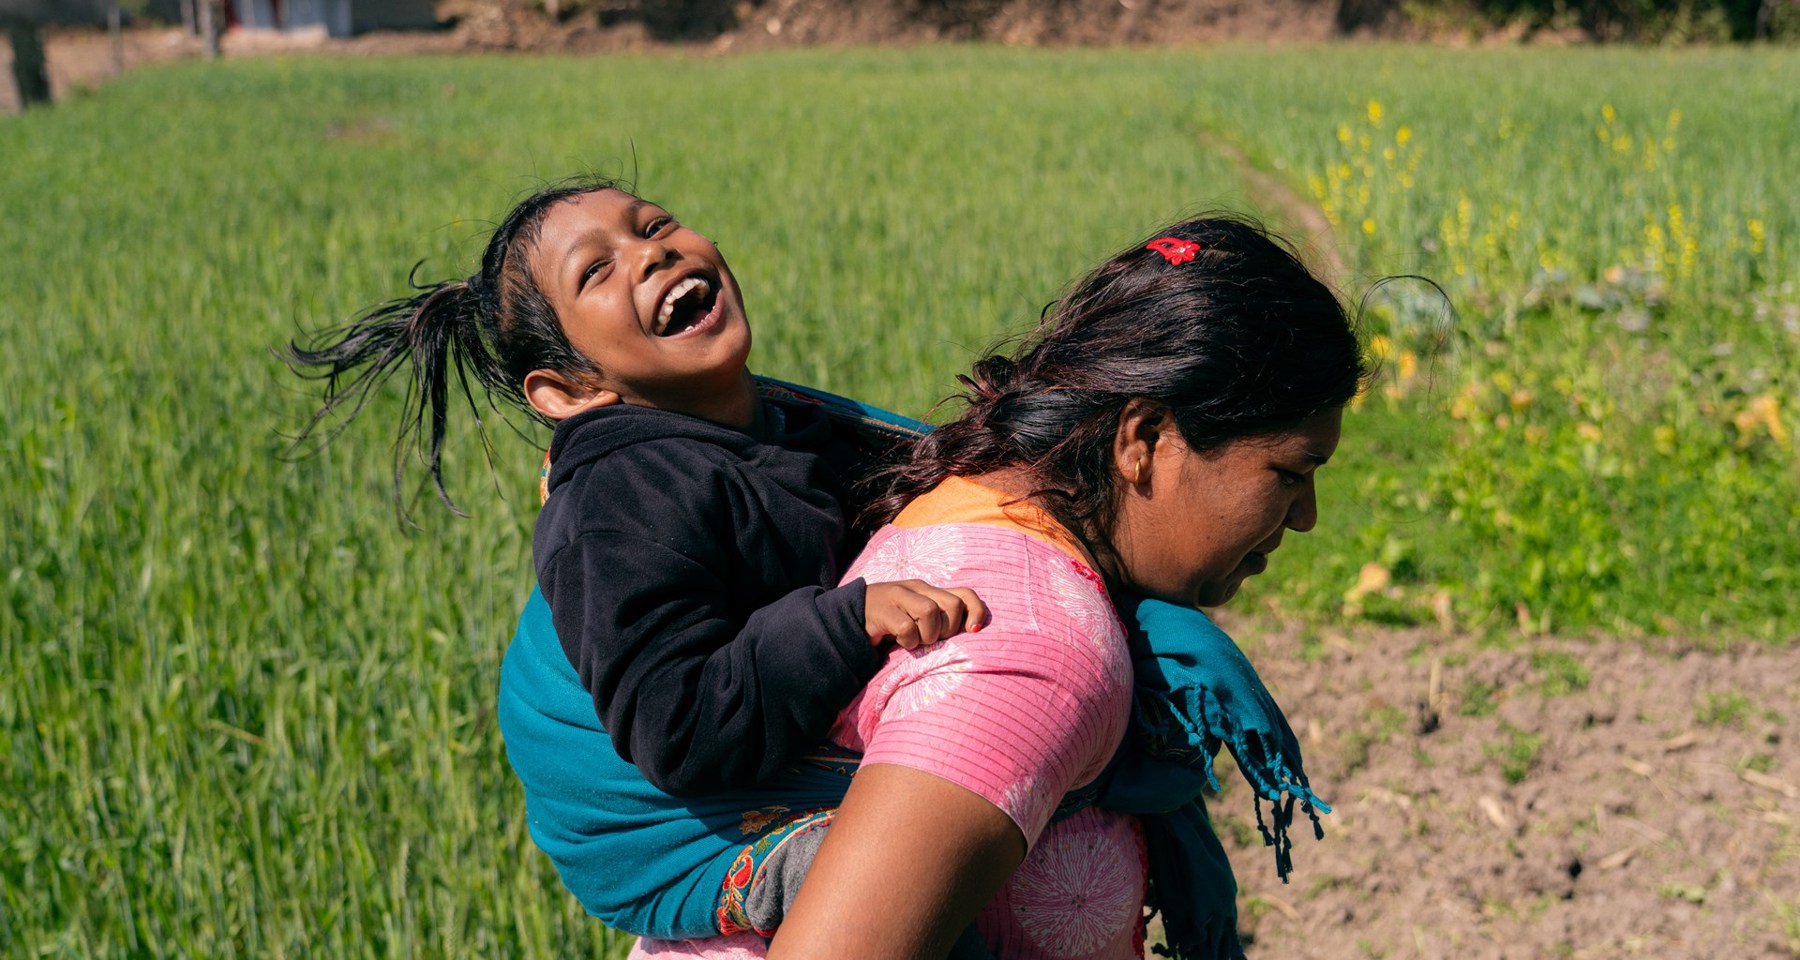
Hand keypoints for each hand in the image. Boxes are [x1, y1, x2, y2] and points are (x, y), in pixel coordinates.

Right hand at [864, 580, 988, 648]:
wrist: (851, 614)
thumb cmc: (891, 620)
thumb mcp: (918, 616)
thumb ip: (940, 619)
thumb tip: (972, 631)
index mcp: (929, 590)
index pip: (964, 594)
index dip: (976, 611)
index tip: (974, 631)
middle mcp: (917, 588)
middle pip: (952, 605)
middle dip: (947, 630)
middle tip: (930, 638)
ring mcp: (899, 596)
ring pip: (930, 611)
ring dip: (927, 635)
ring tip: (914, 640)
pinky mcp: (883, 610)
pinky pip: (906, 627)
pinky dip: (907, 641)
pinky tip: (899, 642)